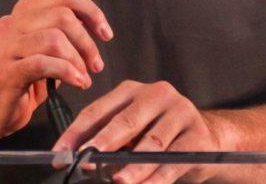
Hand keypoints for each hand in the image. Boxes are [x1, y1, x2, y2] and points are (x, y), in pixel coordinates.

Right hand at [0, 0, 113, 140]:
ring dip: (77, 61)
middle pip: (63, 16)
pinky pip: (43, 63)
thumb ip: (66, 16)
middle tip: (95, 64)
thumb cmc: (24, 78)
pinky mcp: (7, 70)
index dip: (91, 11)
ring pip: (55, 39)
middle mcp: (13, 23)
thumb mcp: (50, 44)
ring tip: (83, 78)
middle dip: (87, 42)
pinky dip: (66, 72)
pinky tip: (76, 82)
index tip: (105, 33)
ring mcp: (7, 46)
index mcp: (25, 12)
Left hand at [52, 80, 227, 183]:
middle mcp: (158, 94)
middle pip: (125, 121)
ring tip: (118, 181)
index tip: (60, 154)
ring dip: (132, 167)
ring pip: (152, 144)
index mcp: (132, 90)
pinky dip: (156, 178)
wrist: (205, 139)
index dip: (77, 134)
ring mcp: (181, 112)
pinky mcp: (198, 136)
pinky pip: (173, 161)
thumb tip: (77, 159)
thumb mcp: (131, 132)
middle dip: (103, 144)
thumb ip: (108, 141)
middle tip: (86, 162)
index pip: (98, 111)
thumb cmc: (158, 136)